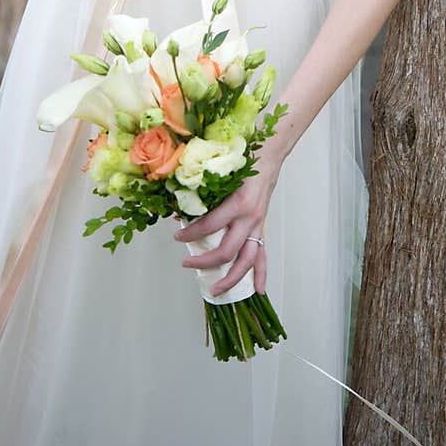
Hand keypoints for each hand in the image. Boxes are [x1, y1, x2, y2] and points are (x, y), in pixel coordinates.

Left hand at [173, 152, 280, 296]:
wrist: (268, 155)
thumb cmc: (244, 159)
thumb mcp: (221, 173)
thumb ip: (202, 192)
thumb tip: (179, 209)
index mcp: (238, 203)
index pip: (209, 227)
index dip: (190, 234)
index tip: (177, 237)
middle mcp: (250, 218)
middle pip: (227, 251)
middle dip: (205, 262)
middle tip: (186, 264)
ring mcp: (257, 226)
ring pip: (247, 261)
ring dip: (232, 278)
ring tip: (216, 290)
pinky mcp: (261, 228)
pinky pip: (262, 255)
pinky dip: (261, 274)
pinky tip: (258, 290)